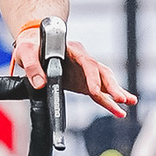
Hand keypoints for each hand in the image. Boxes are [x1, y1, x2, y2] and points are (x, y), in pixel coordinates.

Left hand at [16, 33, 135, 117]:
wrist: (34, 45)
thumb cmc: (31, 46)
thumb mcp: (26, 52)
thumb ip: (32, 67)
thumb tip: (40, 84)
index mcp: (71, 49)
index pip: (86, 62)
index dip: (92, 77)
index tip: (95, 91)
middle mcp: (82, 58)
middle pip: (101, 72)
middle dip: (111, 86)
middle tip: (120, 99)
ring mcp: (86, 70)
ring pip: (105, 80)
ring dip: (116, 92)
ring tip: (129, 103)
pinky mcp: (85, 81)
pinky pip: (100, 91)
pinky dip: (110, 100)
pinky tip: (120, 110)